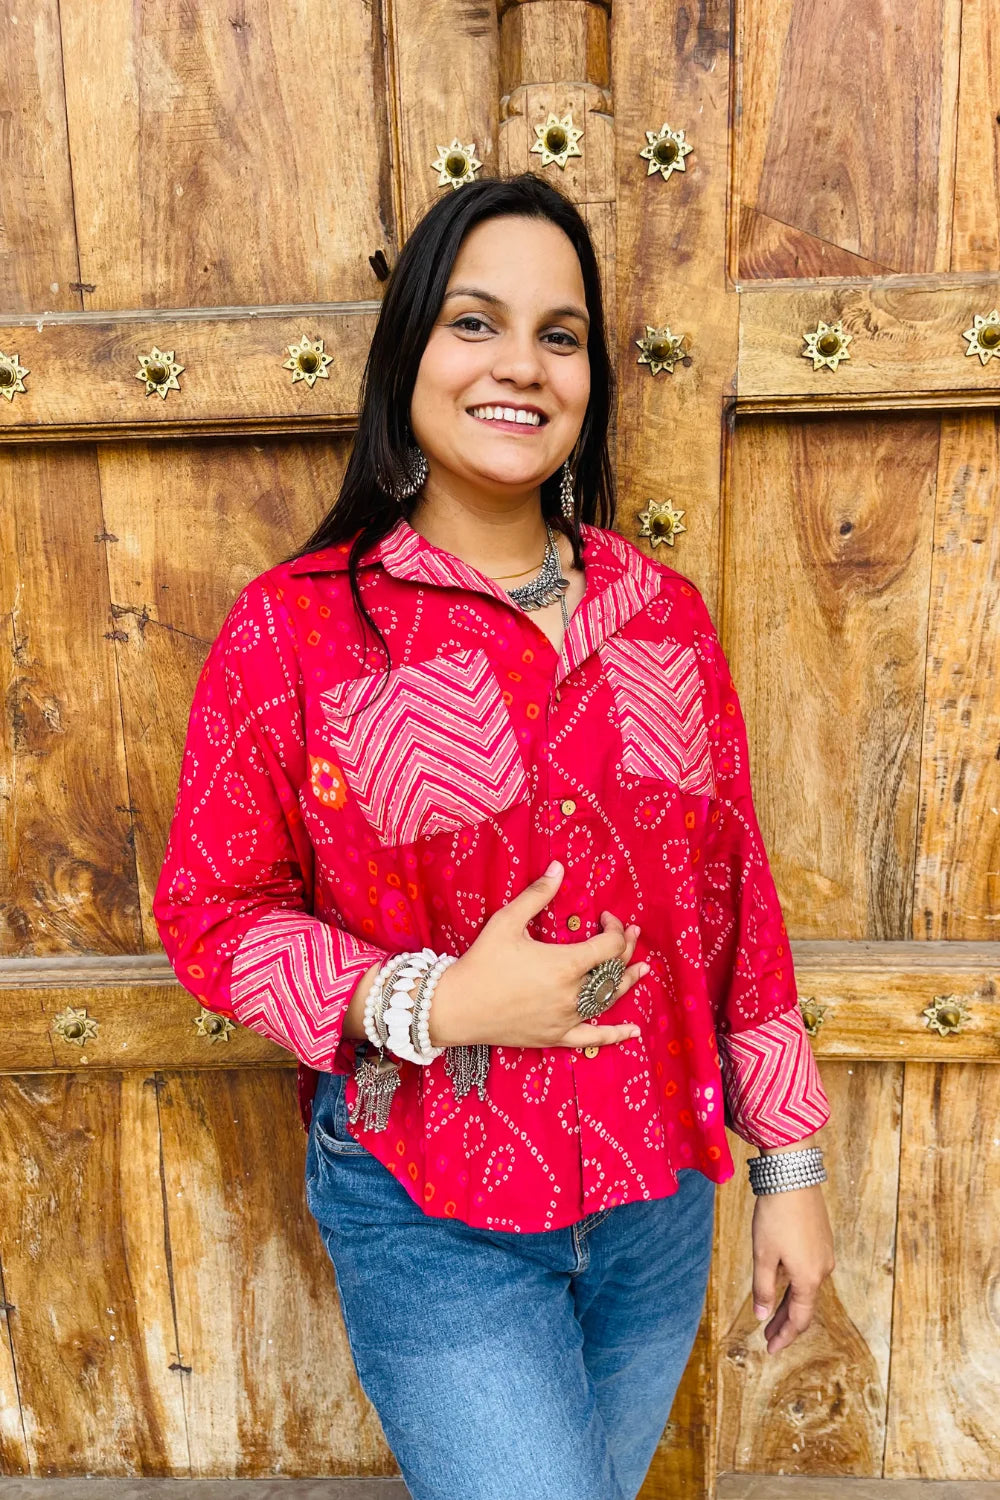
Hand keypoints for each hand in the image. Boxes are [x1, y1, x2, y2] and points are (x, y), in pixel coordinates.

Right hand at [429, 860, 648, 1051]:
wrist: (456, 1006)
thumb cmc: (481, 961)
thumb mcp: (507, 921)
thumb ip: (537, 895)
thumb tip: (559, 868)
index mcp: (566, 964)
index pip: (608, 945)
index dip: (615, 929)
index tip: (606, 918)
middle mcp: (572, 993)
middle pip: (613, 971)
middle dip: (625, 950)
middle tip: (631, 934)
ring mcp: (566, 1018)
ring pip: (608, 1000)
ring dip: (627, 982)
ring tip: (642, 969)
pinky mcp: (556, 1036)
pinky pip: (593, 1037)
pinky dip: (615, 1035)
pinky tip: (633, 1032)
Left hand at [750, 1182, 835, 1354]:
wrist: (793, 1176)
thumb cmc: (775, 1216)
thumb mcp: (763, 1254)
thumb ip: (763, 1288)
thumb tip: (763, 1316)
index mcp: (809, 1278)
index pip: (798, 1319)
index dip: (784, 1336)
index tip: (771, 1349)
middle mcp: (823, 1270)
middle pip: (804, 1306)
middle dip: (786, 1324)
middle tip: (769, 1339)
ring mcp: (825, 1254)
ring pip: (807, 1288)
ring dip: (790, 1304)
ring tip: (772, 1317)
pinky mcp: (822, 1240)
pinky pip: (809, 1272)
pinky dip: (796, 1286)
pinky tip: (783, 1285)